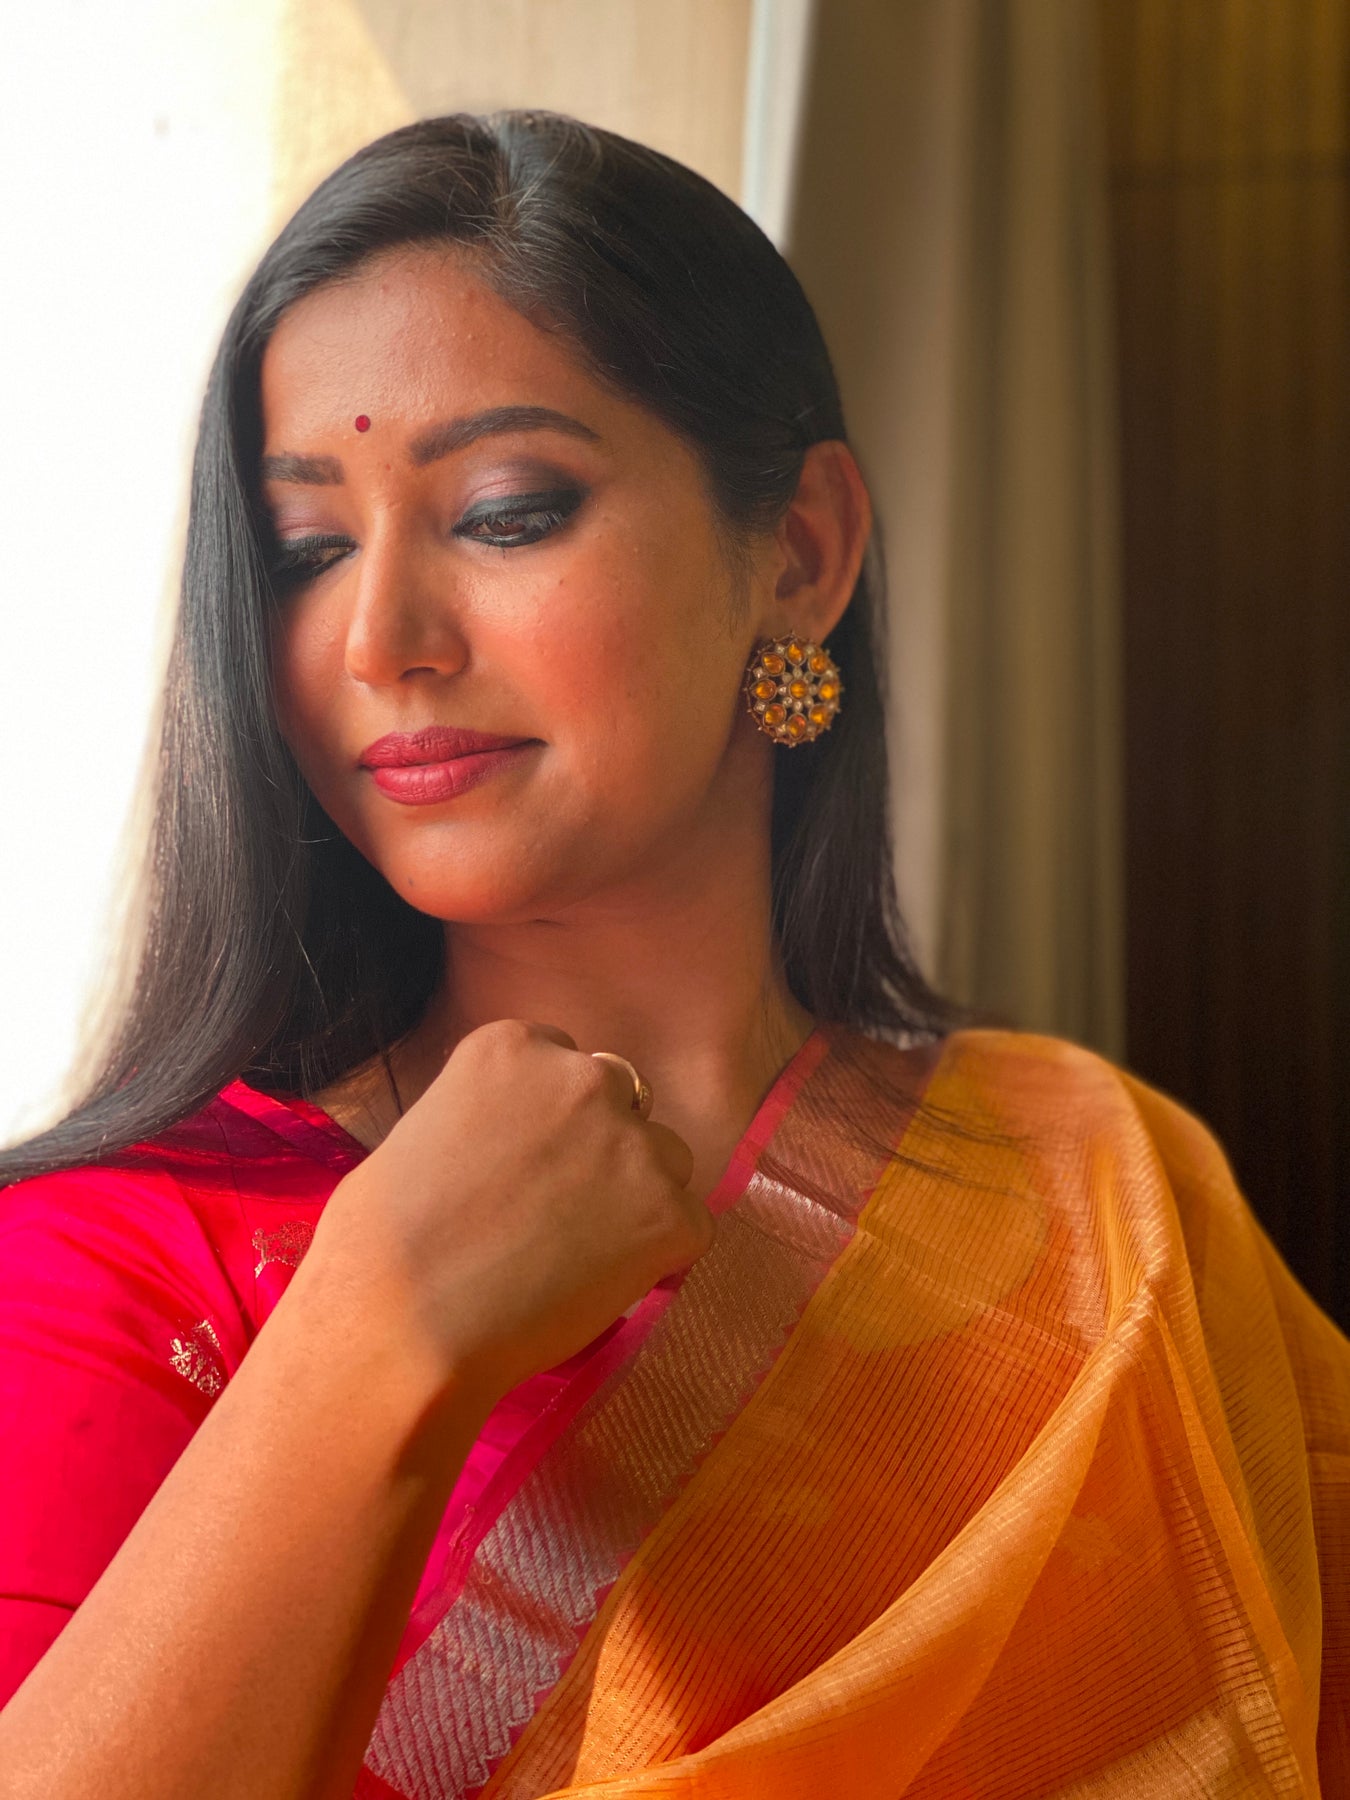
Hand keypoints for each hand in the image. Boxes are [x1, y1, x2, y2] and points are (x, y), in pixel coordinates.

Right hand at [306, 1020, 708, 1409]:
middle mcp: (584, 1079)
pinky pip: (689, 1227)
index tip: (529, 1162)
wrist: (404, 1323)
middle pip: (622, 1101)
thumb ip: (488, 1118)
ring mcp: (634, 1145)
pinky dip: (659, 1258)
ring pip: (665, 1161)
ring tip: (582, 1254)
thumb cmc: (380, 1242)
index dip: (550, 1118)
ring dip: (638, 1196)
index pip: (562, 1062)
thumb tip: (511, 1146)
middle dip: (600, 1146)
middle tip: (559, 1210)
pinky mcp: (670, 1214)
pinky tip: (602, 1286)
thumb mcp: (422, 1134)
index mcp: (516, 1048)